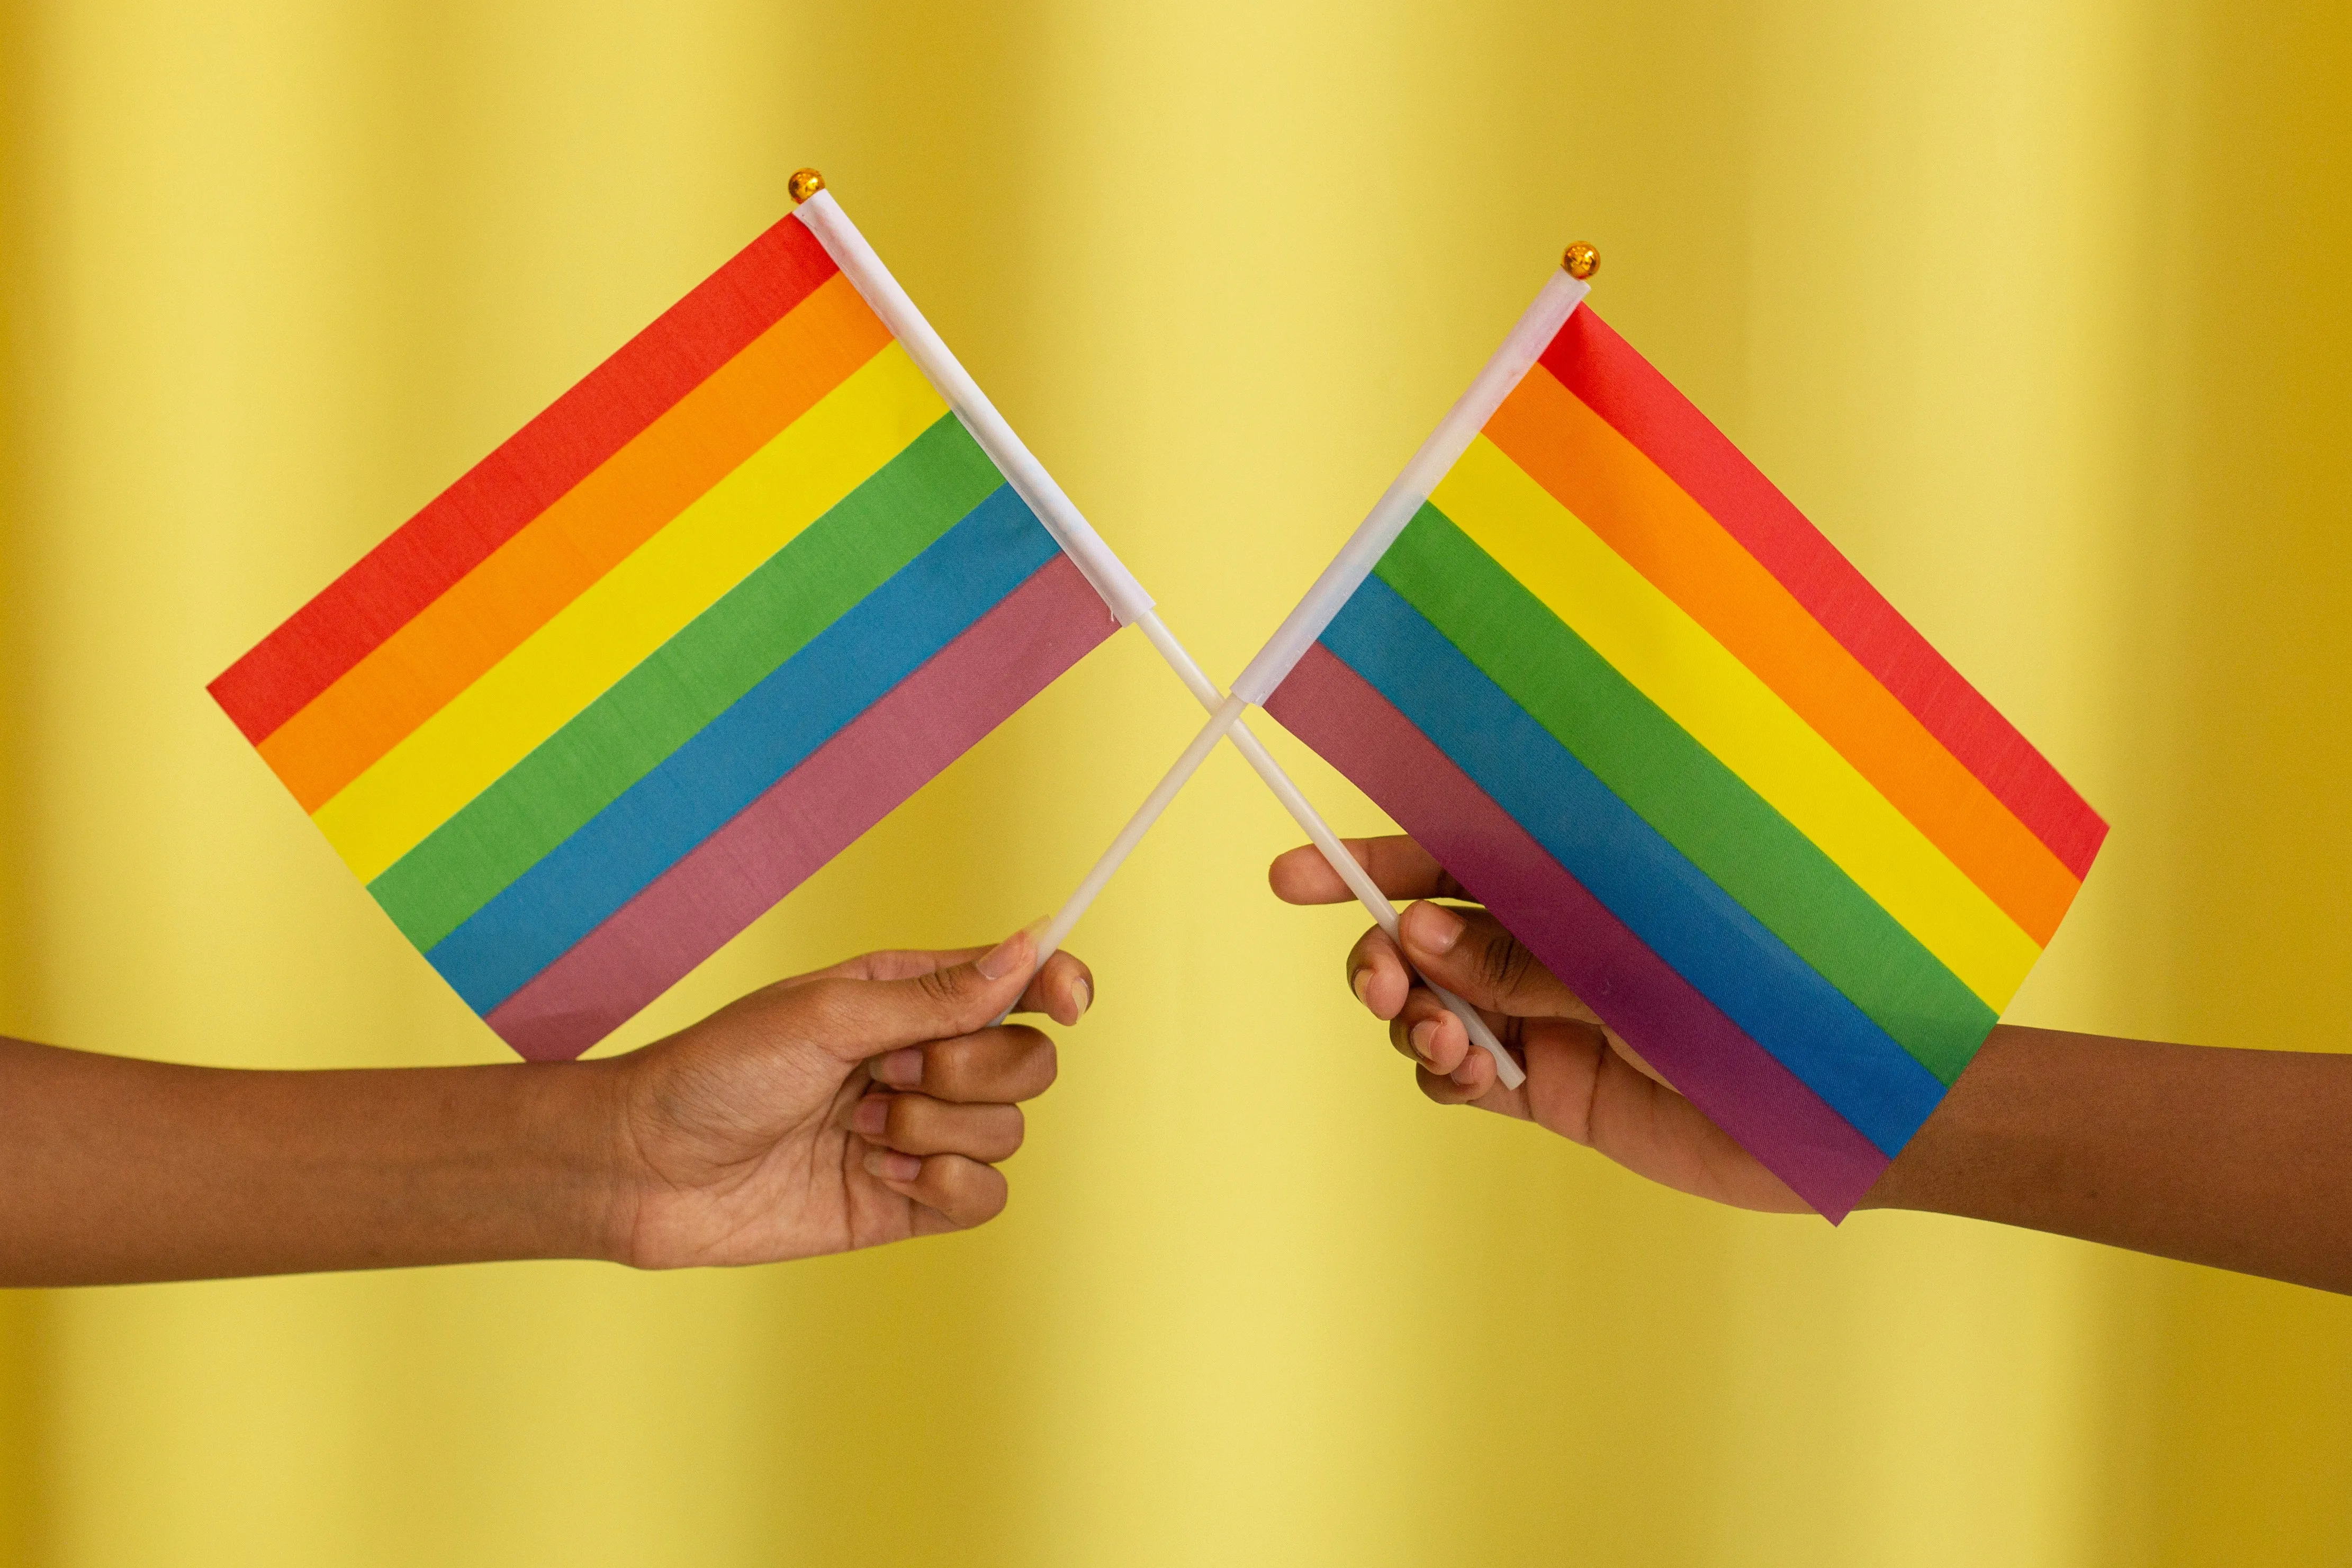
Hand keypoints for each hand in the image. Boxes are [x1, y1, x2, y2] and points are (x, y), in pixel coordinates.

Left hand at [600, 926, 1090, 1267]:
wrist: (649, 1170)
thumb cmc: (718, 1072)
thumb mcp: (826, 1016)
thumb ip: (936, 995)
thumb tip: (1029, 948)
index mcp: (909, 997)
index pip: (1019, 982)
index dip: (1059, 984)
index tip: (1069, 1001)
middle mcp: (926, 1061)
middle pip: (1028, 1061)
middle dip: (967, 1070)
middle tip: (884, 1074)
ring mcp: (921, 1136)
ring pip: (1009, 1131)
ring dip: (934, 1133)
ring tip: (855, 1132)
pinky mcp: (911, 1204)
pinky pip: (988, 1198)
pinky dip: (943, 1188)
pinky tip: (874, 1178)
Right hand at [1270, 837, 1805, 1212]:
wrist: (1835, 1101)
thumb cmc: (1758, 993)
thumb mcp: (1627, 957)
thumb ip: (1517, 952)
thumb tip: (1413, 936)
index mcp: (1566, 881)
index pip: (1447, 856)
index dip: (1364, 861)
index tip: (1289, 875)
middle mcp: (1546, 942)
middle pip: (1418, 938)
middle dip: (1379, 956)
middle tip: (1384, 983)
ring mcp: (1544, 1014)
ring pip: (1429, 1009)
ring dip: (1411, 1020)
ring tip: (1446, 1039)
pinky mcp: (1552, 1088)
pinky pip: (1460, 1076)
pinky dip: (1444, 1074)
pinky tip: (1468, 1072)